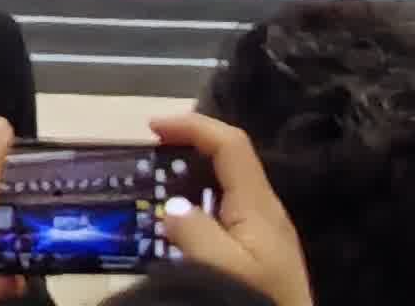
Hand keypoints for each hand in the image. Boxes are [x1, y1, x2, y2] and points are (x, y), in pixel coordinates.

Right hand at [143, 114, 312, 305]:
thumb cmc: (260, 302)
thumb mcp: (223, 270)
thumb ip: (195, 233)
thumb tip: (173, 208)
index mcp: (259, 205)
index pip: (230, 144)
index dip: (192, 126)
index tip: (152, 128)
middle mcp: (266, 210)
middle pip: (230, 159)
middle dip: (188, 148)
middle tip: (149, 157)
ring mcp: (266, 231)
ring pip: (228, 185)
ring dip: (191, 177)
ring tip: (156, 188)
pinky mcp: (261, 251)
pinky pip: (227, 211)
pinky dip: (199, 204)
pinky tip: (181, 227)